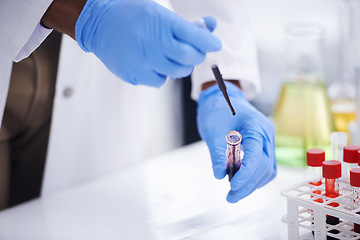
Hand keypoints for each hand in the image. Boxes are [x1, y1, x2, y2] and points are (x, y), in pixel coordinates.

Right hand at [75, 0, 220, 86]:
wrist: (99, 24)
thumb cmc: (133, 16)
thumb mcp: (160, 13)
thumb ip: (186, 24)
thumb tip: (211, 27)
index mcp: (161, 23)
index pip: (195, 36)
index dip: (209, 42)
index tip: (215, 44)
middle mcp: (152, 42)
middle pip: (188, 58)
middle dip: (196, 56)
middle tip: (193, 52)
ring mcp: (142, 60)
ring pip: (175, 72)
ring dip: (179, 66)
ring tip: (168, 55)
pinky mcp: (133, 74)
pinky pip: (159, 80)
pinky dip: (161, 73)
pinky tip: (152, 62)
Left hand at [197, 82, 276, 202]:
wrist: (221, 99)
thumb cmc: (217, 110)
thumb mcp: (213, 131)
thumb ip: (217, 153)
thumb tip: (219, 175)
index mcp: (256, 126)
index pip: (256, 155)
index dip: (246, 173)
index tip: (232, 185)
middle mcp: (266, 134)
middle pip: (263, 166)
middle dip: (248, 184)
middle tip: (230, 196)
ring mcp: (267, 140)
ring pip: (267, 169)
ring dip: (252, 184)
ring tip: (234, 193)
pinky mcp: (263, 146)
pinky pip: (265, 167)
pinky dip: (255, 178)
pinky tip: (242, 184)